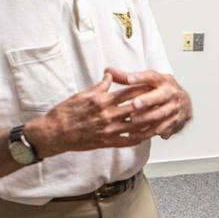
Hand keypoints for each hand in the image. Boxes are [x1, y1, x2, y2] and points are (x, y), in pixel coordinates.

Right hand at [25, 75, 152, 155]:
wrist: (54, 133)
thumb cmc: (65, 113)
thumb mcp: (82, 95)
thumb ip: (99, 86)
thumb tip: (109, 75)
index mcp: (101, 101)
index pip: (127, 92)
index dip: (142, 88)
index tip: (153, 85)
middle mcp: (107, 116)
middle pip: (135, 108)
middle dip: (150, 104)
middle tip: (164, 99)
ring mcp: (108, 130)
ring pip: (135, 126)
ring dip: (149, 122)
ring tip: (161, 118)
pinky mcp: (106, 142)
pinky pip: (127, 141)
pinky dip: (138, 138)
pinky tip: (147, 136)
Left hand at [104, 67, 192, 139]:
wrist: (184, 103)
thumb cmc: (161, 90)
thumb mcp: (148, 81)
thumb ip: (127, 77)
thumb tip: (107, 71)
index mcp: (163, 80)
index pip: (152, 77)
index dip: (141, 77)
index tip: (129, 79)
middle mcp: (171, 93)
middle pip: (160, 96)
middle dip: (147, 100)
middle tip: (134, 104)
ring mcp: (174, 108)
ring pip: (161, 114)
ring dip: (147, 118)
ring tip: (132, 121)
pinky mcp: (175, 122)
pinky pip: (161, 129)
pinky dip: (149, 132)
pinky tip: (136, 135)